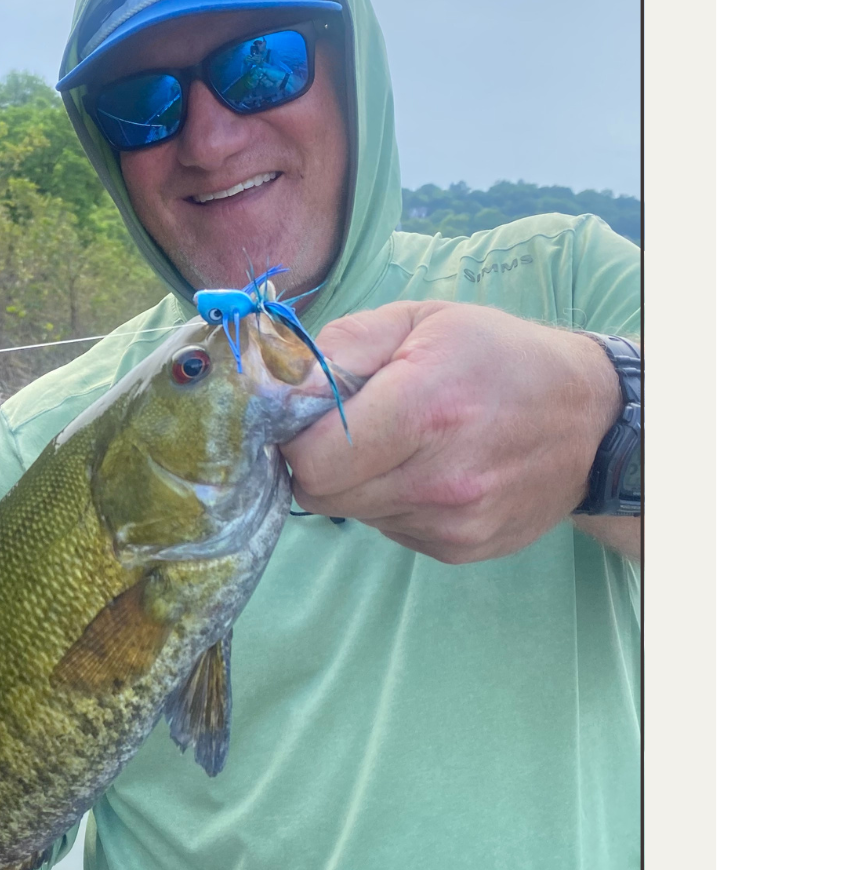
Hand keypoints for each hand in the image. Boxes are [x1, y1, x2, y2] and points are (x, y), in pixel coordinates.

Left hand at [285, 301, 622, 564]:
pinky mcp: (460, 549)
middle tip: (350, 426)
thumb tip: (279, 388)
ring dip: (356, 480)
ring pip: (351, 513)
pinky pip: (387, 528)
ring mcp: (453, 522)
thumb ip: (340, 350)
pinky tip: (428, 468)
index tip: (306, 415)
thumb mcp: (419, 320)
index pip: (310, 458)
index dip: (293, 437)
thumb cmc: (497, 356)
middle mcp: (441, 478)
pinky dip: (390, 501)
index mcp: (426, 409)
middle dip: (319, 459)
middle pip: (320, 493)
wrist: (589, 417)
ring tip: (401, 442)